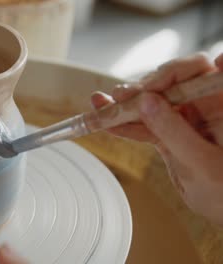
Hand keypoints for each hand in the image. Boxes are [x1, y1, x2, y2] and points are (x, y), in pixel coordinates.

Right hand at [91, 53, 222, 225]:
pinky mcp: (168, 131)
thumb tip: (146, 102)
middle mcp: (205, 104)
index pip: (201, 71)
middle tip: (121, 97)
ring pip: (152, 101)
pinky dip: (124, 124)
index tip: (154, 84)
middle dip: (144, 87)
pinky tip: (105, 122)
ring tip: (102, 104)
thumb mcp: (200, 162)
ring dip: (126, 104)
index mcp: (222, 103)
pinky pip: (144, 123)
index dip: (177, 71)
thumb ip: (173, 131)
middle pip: (171, 81)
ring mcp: (185, 117)